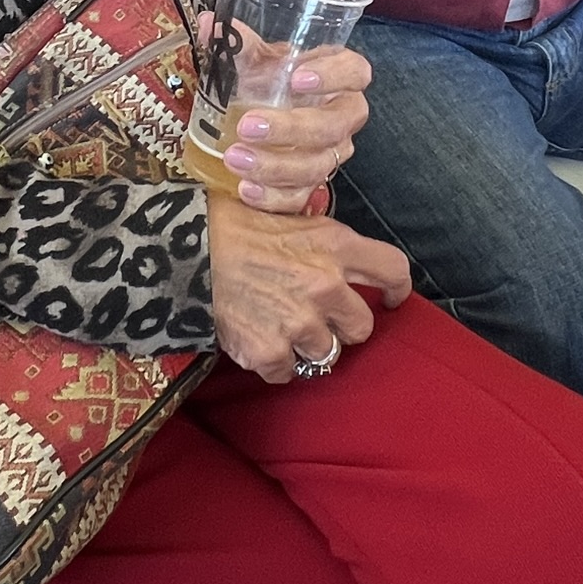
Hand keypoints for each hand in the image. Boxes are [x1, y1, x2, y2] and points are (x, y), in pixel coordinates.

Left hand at [195, 22, 369, 216]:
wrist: (261, 115)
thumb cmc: (270, 80)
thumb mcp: (257, 60)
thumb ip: (239, 44)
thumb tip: (211, 25)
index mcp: (341, 77)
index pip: (356, 72)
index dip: (333, 76)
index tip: (296, 78)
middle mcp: (343, 116)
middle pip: (333, 126)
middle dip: (291, 129)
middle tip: (247, 125)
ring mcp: (332, 154)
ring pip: (317, 166)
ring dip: (275, 165)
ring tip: (234, 158)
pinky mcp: (312, 185)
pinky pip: (300, 197)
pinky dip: (272, 196)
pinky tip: (245, 188)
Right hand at [206, 195, 410, 383]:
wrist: (184, 251)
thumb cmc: (231, 222)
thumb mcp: (285, 212)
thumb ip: (319, 233)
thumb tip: (334, 245)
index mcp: (335, 245)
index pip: (392, 269)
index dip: (398, 288)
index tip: (392, 298)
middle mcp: (326, 287)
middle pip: (362, 327)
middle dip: (343, 325)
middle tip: (319, 315)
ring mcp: (300, 324)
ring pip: (326, 353)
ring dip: (307, 344)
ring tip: (280, 324)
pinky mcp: (270, 352)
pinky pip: (287, 371)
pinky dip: (273, 361)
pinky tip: (257, 337)